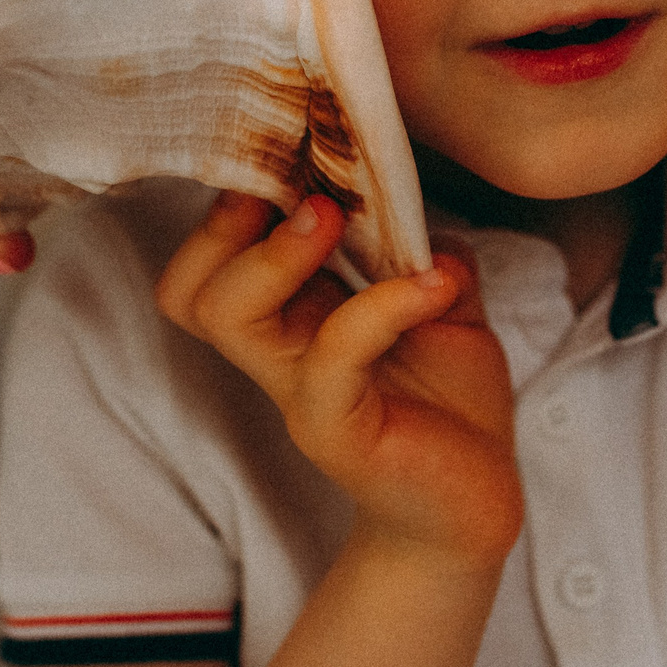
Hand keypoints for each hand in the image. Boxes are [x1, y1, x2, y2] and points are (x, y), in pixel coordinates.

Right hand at [157, 192, 521, 566]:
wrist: (476, 505)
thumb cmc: (451, 407)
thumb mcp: (442, 303)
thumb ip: (423, 248)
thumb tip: (418, 205)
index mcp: (292, 319)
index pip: (208, 262)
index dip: (234, 205)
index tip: (300, 160)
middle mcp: (280, 356)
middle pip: (191, 289)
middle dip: (230, 225)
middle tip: (310, 195)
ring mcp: (301, 395)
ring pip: (229, 314)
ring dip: (279, 253)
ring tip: (338, 220)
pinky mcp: (337, 431)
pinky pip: (331, 356)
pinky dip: (381, 305)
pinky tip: (435, 286)